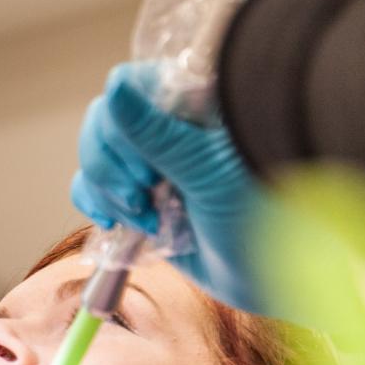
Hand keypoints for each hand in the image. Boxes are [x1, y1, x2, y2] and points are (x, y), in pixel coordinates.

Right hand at [71, 62, 269, 311]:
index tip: (147, 166)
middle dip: (113, 167)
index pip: (131, 85)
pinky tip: (118, 224)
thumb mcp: (211, 175)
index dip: (123, 125)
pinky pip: (92, 187)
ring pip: (95, 156)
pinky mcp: (140, 195)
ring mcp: (152, 162)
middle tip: (145, 195)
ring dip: (108, 192)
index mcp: (194, 103)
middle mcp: (169, 126)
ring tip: (147, 220)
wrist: (271, 279)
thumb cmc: (264, 218)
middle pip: (104, 122)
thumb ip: (159, 134)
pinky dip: (96, 204)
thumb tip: (115, 87)